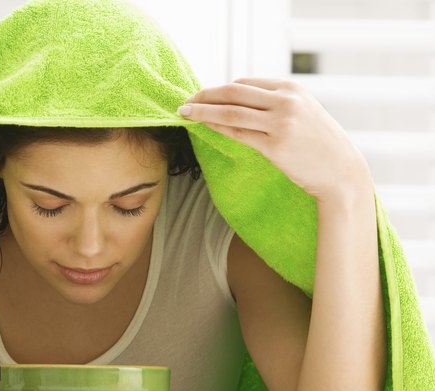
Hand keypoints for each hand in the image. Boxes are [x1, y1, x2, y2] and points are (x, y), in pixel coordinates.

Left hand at [177, 77, 369, 200]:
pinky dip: (217, 127)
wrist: (341, 171)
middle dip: (205, 95)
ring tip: (184, 112)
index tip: (202, 96)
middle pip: (234, 92)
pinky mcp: (275, 146)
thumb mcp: (302, 111)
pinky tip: (203, 126)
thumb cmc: (318, 143)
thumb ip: (274, 102)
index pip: (245, 83)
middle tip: (185, 101)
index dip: (219, 89)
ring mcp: (281, 123)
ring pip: (231, 111)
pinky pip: (238, 134)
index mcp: (292, 88)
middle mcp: (287, 101)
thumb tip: (235, 100)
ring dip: (203, 110)